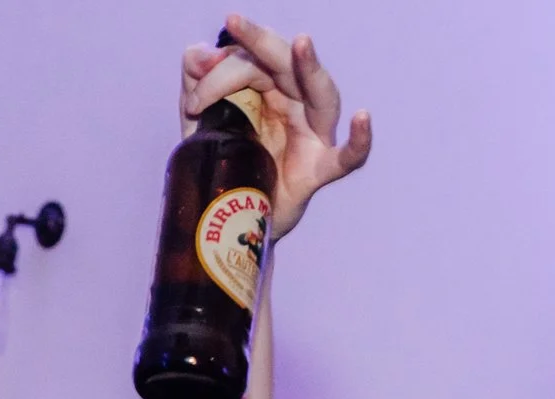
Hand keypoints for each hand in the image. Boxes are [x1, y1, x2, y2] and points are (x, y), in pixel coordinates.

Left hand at [181, 15, 370, 238]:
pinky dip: (359, 139)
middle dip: (260, 42)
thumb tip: (196, 53)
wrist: (235, 220)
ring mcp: (312, 135)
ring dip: (311, 68)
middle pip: (286, 65)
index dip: (218, 76)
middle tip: (235, 22)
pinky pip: (348, 156)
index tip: (192, 104)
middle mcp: (296, 105)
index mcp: (270, 89)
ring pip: (322, 94)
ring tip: (301, 43)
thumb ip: (197, 87)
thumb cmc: (231, 164)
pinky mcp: (318, 170)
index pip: (250, 63)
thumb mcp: (204, 124)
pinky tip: (363, 118)